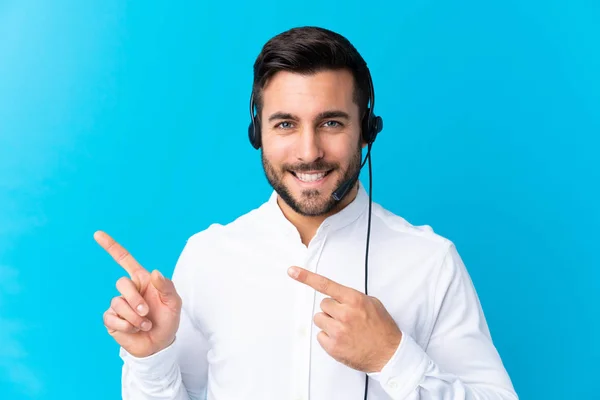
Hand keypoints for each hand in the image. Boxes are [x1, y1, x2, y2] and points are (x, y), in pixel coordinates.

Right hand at [96, 230, 181, 357]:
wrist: (160, 345)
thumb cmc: (168, 320)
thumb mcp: (174, 302)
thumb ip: (166, 286)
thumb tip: (154, 272)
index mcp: (142, 280)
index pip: (124, 259)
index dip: (111, 247)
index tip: (97, 234)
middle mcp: (129, 290)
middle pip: (121, 283)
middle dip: (135, 300)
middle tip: (146, 313)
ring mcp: (118, 305)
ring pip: (117, 303)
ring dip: (134, 317)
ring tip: (145, 324)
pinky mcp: (111, 320)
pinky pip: (111, 317)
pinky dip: (126, 325)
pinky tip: (133, 329)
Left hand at [287, 266, 401, 372]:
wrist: (389, 354)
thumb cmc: (382, 328)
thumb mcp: (372, 303)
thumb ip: (352, 297)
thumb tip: (337, 296)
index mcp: (354, 300)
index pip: (326, 285)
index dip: (306, 277)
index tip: (292, 271)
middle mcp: (344, 314)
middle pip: (323, 304)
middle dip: (332, 309)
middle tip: (346, 318)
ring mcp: (337, 331)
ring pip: (319, 319)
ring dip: (329, 323)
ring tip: (345, 330)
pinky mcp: (333, 346)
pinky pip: (320, 336)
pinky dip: (329, 337)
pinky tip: (343, 339)